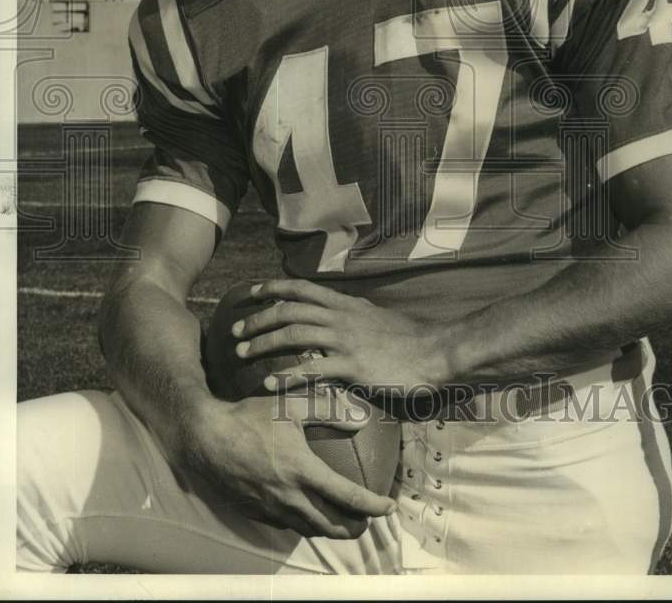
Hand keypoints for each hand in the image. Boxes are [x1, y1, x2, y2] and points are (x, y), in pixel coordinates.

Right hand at [184, 386, 395, 538]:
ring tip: (343, 522)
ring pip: (309, 529)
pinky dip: (304, 524)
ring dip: (331, 529)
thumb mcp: (291, 406)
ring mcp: (271, 509)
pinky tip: (307, 514)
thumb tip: (360, 419)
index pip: (347, 497)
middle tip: (368, 520)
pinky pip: (286, 525)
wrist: (205, 439)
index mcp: (302, 471)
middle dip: (355, 526)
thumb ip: (328, 411)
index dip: (371, 506)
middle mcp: (289, 497)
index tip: (388, 507)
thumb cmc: (249, 418)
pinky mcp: (255, 513)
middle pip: (331, 524)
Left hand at [231, 278, 450, 392]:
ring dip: (264, 342)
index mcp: (347, 305)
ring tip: (242, 353)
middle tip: (235, 331)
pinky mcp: (352, 366)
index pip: (303, 288)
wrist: (436, 351)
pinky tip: (268, 384)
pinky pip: (311, 369)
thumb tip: (341, 315)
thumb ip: (355, 316)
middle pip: (290, 309)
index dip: (274, 288)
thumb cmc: (410, 339)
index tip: (252, 292)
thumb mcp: (377, 318)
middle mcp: (341, 317)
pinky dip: (286, 376)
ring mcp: (345, 340)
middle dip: (258, 318)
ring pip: (294, 333)